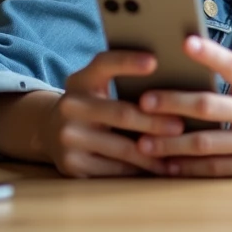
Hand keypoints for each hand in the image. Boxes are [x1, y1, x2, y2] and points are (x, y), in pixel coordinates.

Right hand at [41, 50, 186, 177]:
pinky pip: (115, 170)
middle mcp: (70, 106)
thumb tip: (174, 78)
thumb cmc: (93, 103)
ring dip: (154, 152)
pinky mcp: (72, 165)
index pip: (104, 64)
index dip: (128, 62)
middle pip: (121, 113)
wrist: (50, 131)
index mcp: (81, 79)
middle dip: (154, 121)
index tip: (154, 61)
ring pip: (122, 148)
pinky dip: (141, 170)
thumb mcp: (97, 85)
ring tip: (179, 150)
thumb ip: (123, 78)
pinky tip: (160, 168)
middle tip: (181, 125)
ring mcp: (68, 137)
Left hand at [134, 36, 231, 177]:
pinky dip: (190, 168)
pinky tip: (167, 166)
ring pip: (208, 143)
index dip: (210, 53)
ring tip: (144, 142)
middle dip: (174, 103)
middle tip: (144, 101)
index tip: (185, 43)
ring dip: (172, 144)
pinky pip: (218, 169)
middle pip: (211, 106)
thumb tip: (197, 51)